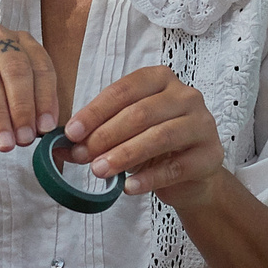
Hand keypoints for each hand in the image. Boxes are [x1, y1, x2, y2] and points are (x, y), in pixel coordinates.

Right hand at [0, 21, 57, 149]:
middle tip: (24, 138)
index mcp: (17, 42)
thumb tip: (43, 129)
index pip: (40, 66)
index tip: (46, 127)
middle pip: (15, 69)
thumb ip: (27, 116)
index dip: (45, 98)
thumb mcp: (9, 113)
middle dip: (23, 108)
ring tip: (5, 142)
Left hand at [63, 67, 222, 206]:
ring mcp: (203, 124)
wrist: (191, 175)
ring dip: (125, 155)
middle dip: (106, 135)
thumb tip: (57, 146)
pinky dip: (148, 178)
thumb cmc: (152, 146)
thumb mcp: (123, 133)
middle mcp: (186, 96)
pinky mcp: (211, 155)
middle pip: (141, 113)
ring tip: (99, 171)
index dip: (95, 112)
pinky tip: (127, 187)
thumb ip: (93, 135)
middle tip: (82, 156)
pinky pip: (176, 167)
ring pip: (160, 137)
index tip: (71, 133)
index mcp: (161, 79)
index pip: (124, 90)